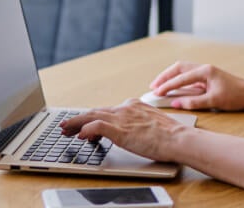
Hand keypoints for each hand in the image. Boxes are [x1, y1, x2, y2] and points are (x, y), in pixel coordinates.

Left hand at [59, 100, 189, 162]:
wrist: (178, 138)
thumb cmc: (170, 135)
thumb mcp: (151, 124)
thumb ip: (137, 124)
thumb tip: (128, 131)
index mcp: (132, 105)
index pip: (106, 110)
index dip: (91, 117)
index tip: (82, 124)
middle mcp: (124, 108)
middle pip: (95, 111)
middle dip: (78, 119)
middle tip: (66, 126)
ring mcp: (121, 118)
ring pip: (91, 116)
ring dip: (75, 124)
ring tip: (65, 130)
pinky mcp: (119, 129)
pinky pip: (96, 127)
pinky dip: (85, 130)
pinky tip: (80, 136)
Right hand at [150, 61, 243, 110]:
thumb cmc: (236, 97)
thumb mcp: (214, 102)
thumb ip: (193, 102)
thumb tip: (176, 103)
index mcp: (205, 71)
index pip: (180, 78)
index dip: (167, 85)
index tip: (157, 92)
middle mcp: (204, 68)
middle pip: (178, 68)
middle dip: (164, 76)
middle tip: (153, 86)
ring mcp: (206, 71)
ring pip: (183, 69)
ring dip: (171, 76)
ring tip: (160, 85)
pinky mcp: (208, 76)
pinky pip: (188, 75)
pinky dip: (178, 79)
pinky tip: (174, 86)